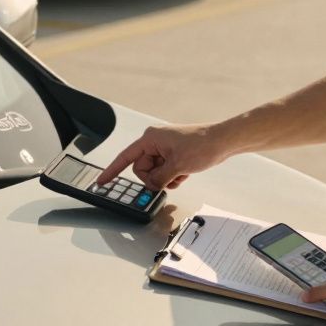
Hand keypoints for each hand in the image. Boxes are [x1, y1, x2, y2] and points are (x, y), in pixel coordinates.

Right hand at [98, 124, 230, 190]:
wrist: (223, 141)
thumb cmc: (203, 145)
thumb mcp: (177, 166)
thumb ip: (159, 179)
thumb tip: (152, 187)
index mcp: (150, 139)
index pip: (125, 157)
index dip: (112, 171)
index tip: (102, 182)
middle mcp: (154, 142)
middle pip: (141, 169)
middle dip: (153, 179)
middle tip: (167, 180)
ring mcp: (164, 148)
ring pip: (154, 173)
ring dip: (166, 178)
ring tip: (180, 174)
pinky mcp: (173, 154)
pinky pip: (165, 172)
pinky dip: (173, 176)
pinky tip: (184, 173)